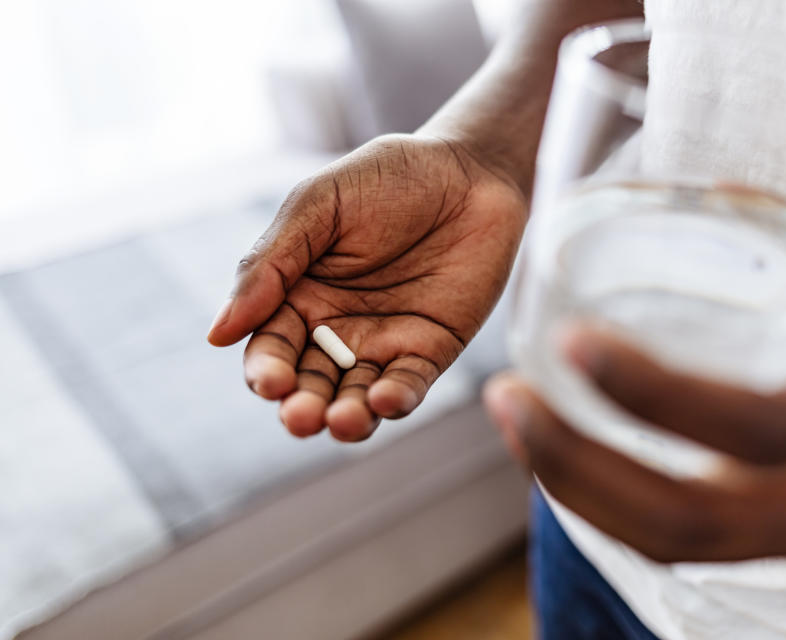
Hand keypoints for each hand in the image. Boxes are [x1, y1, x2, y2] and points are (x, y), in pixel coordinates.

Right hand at [209, 134, 525, 439]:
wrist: (468, 169)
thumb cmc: (386, 178)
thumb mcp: (318, 206)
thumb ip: (269, 265)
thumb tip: (217, 334)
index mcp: (298, 296)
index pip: (272, 348)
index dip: (267, 371)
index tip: (271, 382)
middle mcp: (336, 329)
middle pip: (309, 384)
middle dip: (302, 406)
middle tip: (302, 416)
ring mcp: (384, 343)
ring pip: (356, 397)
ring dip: (347, 417)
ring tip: (344, 421)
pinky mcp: (431, 349)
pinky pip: (409, 384)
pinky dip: (396, 399)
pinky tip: (385, 398)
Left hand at [485, 234, 785, 566]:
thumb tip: (744, 196)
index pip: (743, 428)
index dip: (649, 392)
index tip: (573, 342)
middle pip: (678, 519)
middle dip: (574, 466)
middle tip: (505, 400)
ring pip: (677, 545)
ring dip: (584, 491)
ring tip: (523, 427)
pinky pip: (701, 543)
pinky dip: (626, 506)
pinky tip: (588, 461)